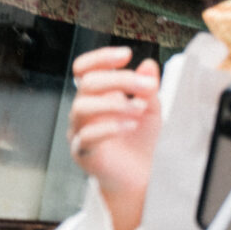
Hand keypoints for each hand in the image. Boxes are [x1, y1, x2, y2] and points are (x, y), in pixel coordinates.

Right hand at [66, 47, 161, 229]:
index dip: (100, 58)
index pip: (85, 69)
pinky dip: (110, 127)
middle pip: (88, 84)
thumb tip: (148, 65)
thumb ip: (147, 88)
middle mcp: (83, 110)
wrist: (142, 175)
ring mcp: (79, 131)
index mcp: (97, 95)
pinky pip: (87, 136)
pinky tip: (130, 125)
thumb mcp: (151, 108)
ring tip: (138, 108)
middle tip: (147, 86)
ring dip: (113, 103)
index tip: (126, 54)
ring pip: (82, 107)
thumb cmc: (142, 139)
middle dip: (119, 79)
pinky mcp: (83, 153)